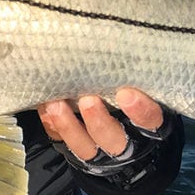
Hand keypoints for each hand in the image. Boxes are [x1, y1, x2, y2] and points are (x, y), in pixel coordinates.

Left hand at [37, 88, 162, 159]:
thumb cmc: (128, 97)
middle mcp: (124, 141)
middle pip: (113, 139)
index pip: (149, 121)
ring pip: (84, 146)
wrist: (120, 132)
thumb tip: (117, 46)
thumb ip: (131, 76)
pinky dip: (52, 124)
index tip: (126, 94)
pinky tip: (45, 107)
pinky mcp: (75, 147)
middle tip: (88, 100)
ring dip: (67, 125)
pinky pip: (61, 140)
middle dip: (99, 121)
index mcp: (146, 126)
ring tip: (55, 104)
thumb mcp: (138, 87)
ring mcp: (98, 148)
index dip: (140, 111)